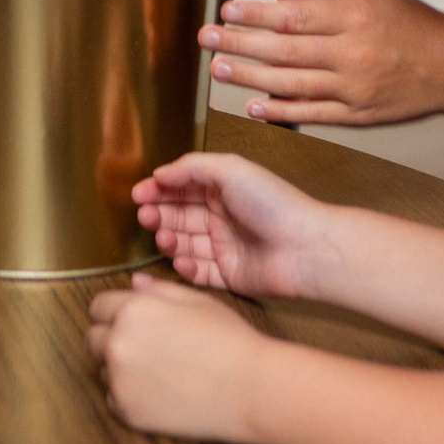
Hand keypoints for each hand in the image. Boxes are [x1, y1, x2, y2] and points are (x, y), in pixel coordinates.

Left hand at [86, 273, 272, 443]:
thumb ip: (158, 289)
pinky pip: (114, 399)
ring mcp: (119, 381)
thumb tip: (134, 283)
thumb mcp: (197, 301)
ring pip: (103, 370)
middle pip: (93, 339)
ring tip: (160, 371)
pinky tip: (161, 393)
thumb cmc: (230, 340)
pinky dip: (129, 396)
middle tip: (147, 348)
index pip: (98, 307)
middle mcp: (117, 343)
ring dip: (120, 369)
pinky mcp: (127, 412)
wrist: (250, 390)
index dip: (115, 312)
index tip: (132, 322)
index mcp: (133, 310)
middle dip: (112, 339)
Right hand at [132, 152, 337, 300]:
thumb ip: (192, 167)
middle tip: (145, 217)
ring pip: (185, 244)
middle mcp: (222, 216)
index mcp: (223, 189)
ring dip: (169, 240)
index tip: (137, 195)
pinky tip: (180, 260)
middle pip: (180, 216)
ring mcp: (225, 247)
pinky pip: (199, 273)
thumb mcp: (231, 170)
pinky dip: (185, 267)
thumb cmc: (272, 203)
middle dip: (159, 215)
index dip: (159, 190)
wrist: (305, 247)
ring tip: (164, 238)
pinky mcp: (229, 275)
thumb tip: (160, 173)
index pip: (182, 188)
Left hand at [202, 0, 443, 127]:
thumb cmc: (414, 24)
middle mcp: (352, 55)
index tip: (227, 10)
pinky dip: (279, 112)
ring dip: (249, 77)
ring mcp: (353, 90)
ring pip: (290, 84)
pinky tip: (253, 106)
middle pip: (284, 50)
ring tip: (218, 68)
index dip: (255, 15)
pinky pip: (310, 114)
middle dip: (239, 43)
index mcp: (355, 18)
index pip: (293, 17)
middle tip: (207, 38)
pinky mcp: (357, 116)